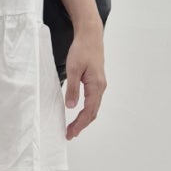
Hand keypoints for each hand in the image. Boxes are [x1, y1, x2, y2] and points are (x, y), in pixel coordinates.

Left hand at [64, 25, 106, 139]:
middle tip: (70, 134)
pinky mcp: (95, 81)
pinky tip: (77, 112)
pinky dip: (85, 110)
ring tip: (72, 127)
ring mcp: (99, 84)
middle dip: (81, 125)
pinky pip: (92, 100)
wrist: (90, 36)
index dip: (80, 124)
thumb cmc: (82, 49)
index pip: (89, 111)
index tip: (71, 133)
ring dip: (83, 118)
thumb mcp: (73, 69)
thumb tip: (70, 106)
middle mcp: (100, 87)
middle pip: (92, 112)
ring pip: (93, 107)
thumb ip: (73, 88)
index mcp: (96, 86)